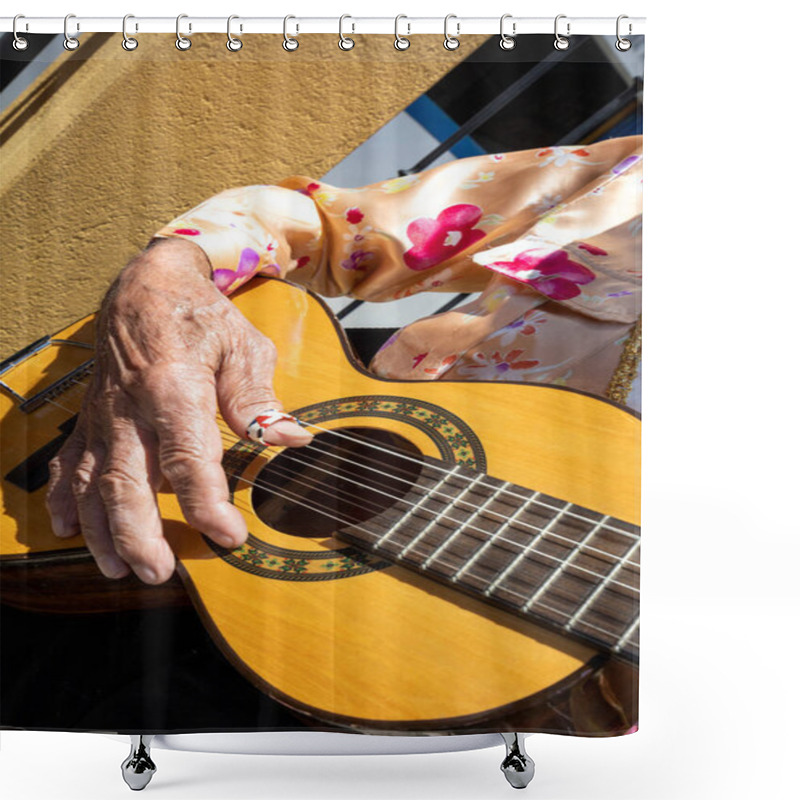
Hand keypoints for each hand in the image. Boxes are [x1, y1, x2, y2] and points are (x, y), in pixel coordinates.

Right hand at [45, 238, 311, 583]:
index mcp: (174, 388)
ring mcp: (103, 415)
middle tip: (159, 574)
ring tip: (119, 569)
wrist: (147, 285)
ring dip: (102, 530)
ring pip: (91, 481)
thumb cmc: (201, 316)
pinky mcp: (89, 417)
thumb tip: (291, 441)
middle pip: (126, 482)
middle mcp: (130, 407)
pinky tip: (69, 529)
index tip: (230, 537)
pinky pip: (68, 462)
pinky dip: (64, 499)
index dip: (207, 505)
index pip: (188, 459)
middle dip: (139, 534)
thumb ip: (258, 400)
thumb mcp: (243, 348)